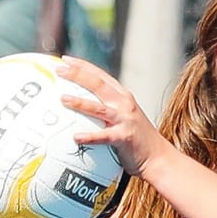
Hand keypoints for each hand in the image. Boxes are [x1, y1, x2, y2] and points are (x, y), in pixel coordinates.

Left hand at [56, 56, 169, 177]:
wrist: (157, 157)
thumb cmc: (136, 141)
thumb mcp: (123, 118)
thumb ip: (106, 111)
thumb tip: (81, 110)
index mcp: (123, 97)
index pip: (100, 75)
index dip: (82, 66)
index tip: (64, 59)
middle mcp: (124, 104)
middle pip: (98, 84)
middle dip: (77, 74)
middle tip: (59, 70)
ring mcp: (125, 119)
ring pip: (99, 108)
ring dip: (79, 102)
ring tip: (62, 98)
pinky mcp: (124, 137)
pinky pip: (104, 136)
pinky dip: (89, 136)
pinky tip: (76, 137)